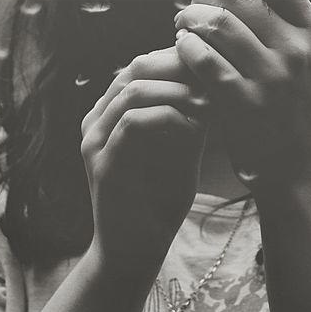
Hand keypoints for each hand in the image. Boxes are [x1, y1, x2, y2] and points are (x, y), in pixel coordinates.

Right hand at [80, 46, 208, 276]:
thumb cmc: (159, 199)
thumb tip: (216, 79)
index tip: (216, 67)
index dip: (179, 60)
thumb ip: (190, 114)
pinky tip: (194, 128)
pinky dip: (168, 117)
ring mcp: (94, 139)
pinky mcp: (101, 163)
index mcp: (111, 111)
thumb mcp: (180, 147)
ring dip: (177, 91)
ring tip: (209, 101)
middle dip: (179, 68)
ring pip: (133, 90)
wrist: (133, 251)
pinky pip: (133, 123)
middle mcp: (96, 119)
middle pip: (136, 68)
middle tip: (215, 77)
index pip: (143, 65)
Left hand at [173, 0, 310, 195]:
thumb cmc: (290, 113)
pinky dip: (186, 51)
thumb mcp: (301, 64)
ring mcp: (271, 77)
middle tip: (188, 13)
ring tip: (180, 30)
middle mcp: (296, 50)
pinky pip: (203, 60)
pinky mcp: (243, 103)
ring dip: (189, 21)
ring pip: (216, 24)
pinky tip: (182, 54)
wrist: (300, 173)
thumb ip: (276, 26)